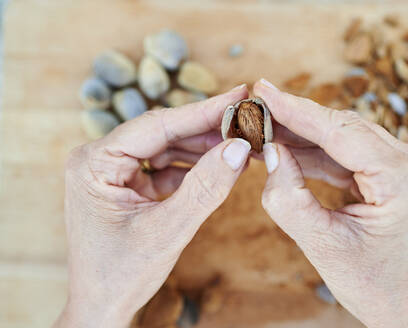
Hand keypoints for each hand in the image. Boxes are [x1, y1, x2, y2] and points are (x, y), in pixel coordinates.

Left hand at [54, 86, 249, 327]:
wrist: (103, 308)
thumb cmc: (121, 275)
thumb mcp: (166, 231)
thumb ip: (204, 189)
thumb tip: (238, 148)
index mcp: (94, 163)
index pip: (157, 126)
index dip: (203, 111)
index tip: (239, 95)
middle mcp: (100, 159)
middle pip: (164, 132)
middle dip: (207, 129)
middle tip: (248, 120)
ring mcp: (114, 171)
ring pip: (168, 147)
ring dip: (204, 148)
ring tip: (241, 143)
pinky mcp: (129, 184)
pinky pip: (167, 167)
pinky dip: (194, 167)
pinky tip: (220, 165)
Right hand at [254, 79, 407, 327]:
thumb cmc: (373, 287)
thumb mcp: (323, 245)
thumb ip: (289, 196)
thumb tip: (270, 151)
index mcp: (406, 181)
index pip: (342, 132)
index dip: (297, 110)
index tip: (263, 90)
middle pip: (346, 128)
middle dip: (297, 120)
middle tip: (257, 108)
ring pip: (348, 138)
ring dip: (305, 136)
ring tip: (266, 130)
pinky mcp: (401, 173)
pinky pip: (353, 155)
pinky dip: (320, 154)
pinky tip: (289, 149)